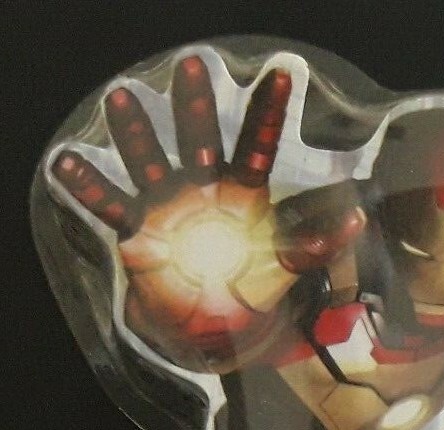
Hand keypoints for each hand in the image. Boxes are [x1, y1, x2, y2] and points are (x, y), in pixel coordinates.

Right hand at [51, 56, 363, 369]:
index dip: (269, 112)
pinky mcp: (138, 231)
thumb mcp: (284, 271)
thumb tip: (357, 219)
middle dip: (194, 105)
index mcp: (240, 195)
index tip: (284, 74)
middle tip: (191, 65)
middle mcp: (201, 189)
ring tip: (120, 100)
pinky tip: (66, 163)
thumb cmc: (248, 293)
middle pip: (198, 138)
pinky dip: (88, 187)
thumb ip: (313, 246)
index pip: (257, 146)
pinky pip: (111, 205)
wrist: (211, 329)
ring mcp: (166, 206)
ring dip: (136, 134)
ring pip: (149, 160)